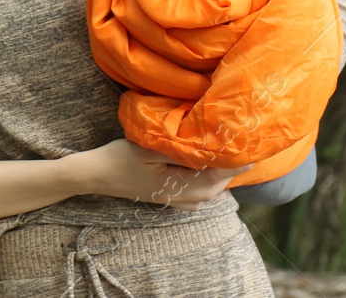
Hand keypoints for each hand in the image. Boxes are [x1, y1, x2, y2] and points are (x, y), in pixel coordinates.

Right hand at [74, 138, 252, 210]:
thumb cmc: (119, 158)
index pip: (218, 175)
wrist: (96, 175)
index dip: (235, 161)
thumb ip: (179, 149)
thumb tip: (208, 144)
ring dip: (219, 174)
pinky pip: (199, 192)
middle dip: (230, 167)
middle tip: (243, 146)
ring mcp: (177, 201)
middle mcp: (184, 199)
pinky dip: (207, 180)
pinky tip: (206, 166)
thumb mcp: (149, 148)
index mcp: (181, 187)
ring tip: (228, 154)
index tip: (250, 147)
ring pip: (209, 190)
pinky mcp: (170, 198)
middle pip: (217, 185)